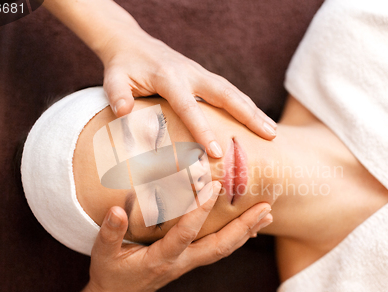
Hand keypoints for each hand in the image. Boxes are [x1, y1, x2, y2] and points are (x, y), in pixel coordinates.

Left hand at [43, 0, 276, 157]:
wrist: (131, 43)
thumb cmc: (123, 66)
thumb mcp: (114, 79)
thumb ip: (118, 96)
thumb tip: (124, 113)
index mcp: (170, 78)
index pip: (190, 107)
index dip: (204, 130)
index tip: (218, 152)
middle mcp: (192, 74)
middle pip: (226, 94)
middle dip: (249, 115)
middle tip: (270, 136)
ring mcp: (201, 74)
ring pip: (233, 92)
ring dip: (254, 111)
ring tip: (273, 132)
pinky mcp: (204, 77)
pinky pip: (229, 91)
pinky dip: (245, 106)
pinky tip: (257, 120)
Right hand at [85, 181, 272, 291]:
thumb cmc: (110, 275)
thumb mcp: (103, 254)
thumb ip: (110, 232)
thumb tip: (115, 210)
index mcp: (161, 259)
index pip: (186, 233)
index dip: (200, 210)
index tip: (214, 186)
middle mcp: (181, 262)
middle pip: (220, 246)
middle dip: (244, 226)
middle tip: (265, 207)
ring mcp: (188, 264)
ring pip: (224, 249)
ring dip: (247, 231)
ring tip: (266, 214)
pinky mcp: (190, 261)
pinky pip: (219, 250)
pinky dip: (237, 238)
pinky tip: (248, 228)